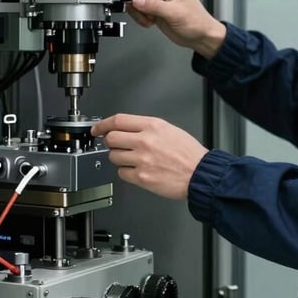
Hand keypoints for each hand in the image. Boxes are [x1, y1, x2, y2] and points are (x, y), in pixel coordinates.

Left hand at [91, 113, 208, 200]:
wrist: (200, 173)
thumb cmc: (189, 154)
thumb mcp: (169, 129)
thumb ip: (147, 128)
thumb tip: (127, 129)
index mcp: (152, 126)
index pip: (118, 120)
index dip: (103, 124)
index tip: (97, 129)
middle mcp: (145, 141)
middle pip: (111, 138)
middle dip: (110, 142)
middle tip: (115, 145)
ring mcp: (142, 160)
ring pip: (113, 156)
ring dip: (119, 158)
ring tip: (133, 159)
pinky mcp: (142, 177)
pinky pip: (122, 173)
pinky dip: (126, 172)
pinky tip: (138, 170)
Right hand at [126, 0, 225, 58]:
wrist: (201, 37)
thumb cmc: (197, 22)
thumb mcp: (174, 12)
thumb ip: (153, 5)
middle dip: (136, 1)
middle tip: (138, 10)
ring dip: (138, 11)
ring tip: (148, 19)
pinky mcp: (155, 9)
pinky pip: (139, 9)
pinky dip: (140, 17)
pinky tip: (150, 22)